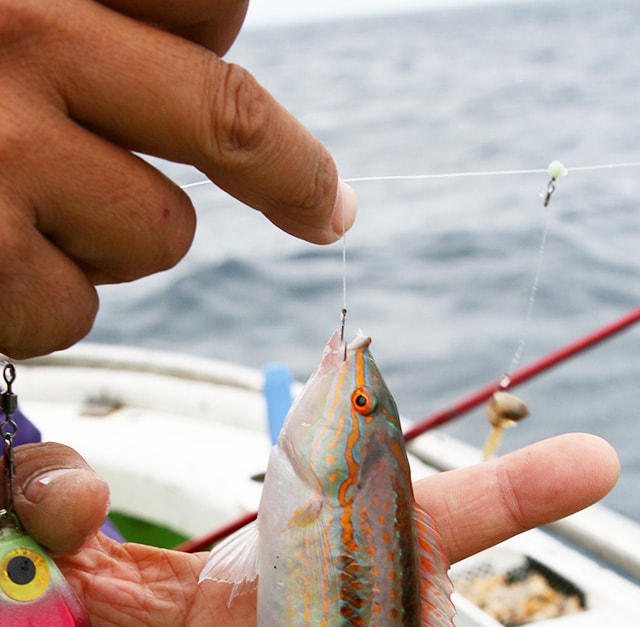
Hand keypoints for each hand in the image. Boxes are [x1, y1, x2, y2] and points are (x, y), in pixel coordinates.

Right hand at [0, 0, 355, 358]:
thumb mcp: (4, 26)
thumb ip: (90, 42)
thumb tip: (210, 77)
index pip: (206, 1)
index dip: (229, 54)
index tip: (276, 101)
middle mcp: (28, 36)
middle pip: (227, 117)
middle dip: (293, 175)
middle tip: (330, 211)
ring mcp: (6, 150)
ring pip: (162, 232)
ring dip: (116, 247)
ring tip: (19, 214)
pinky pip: (77, 308)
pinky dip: (48, 307)